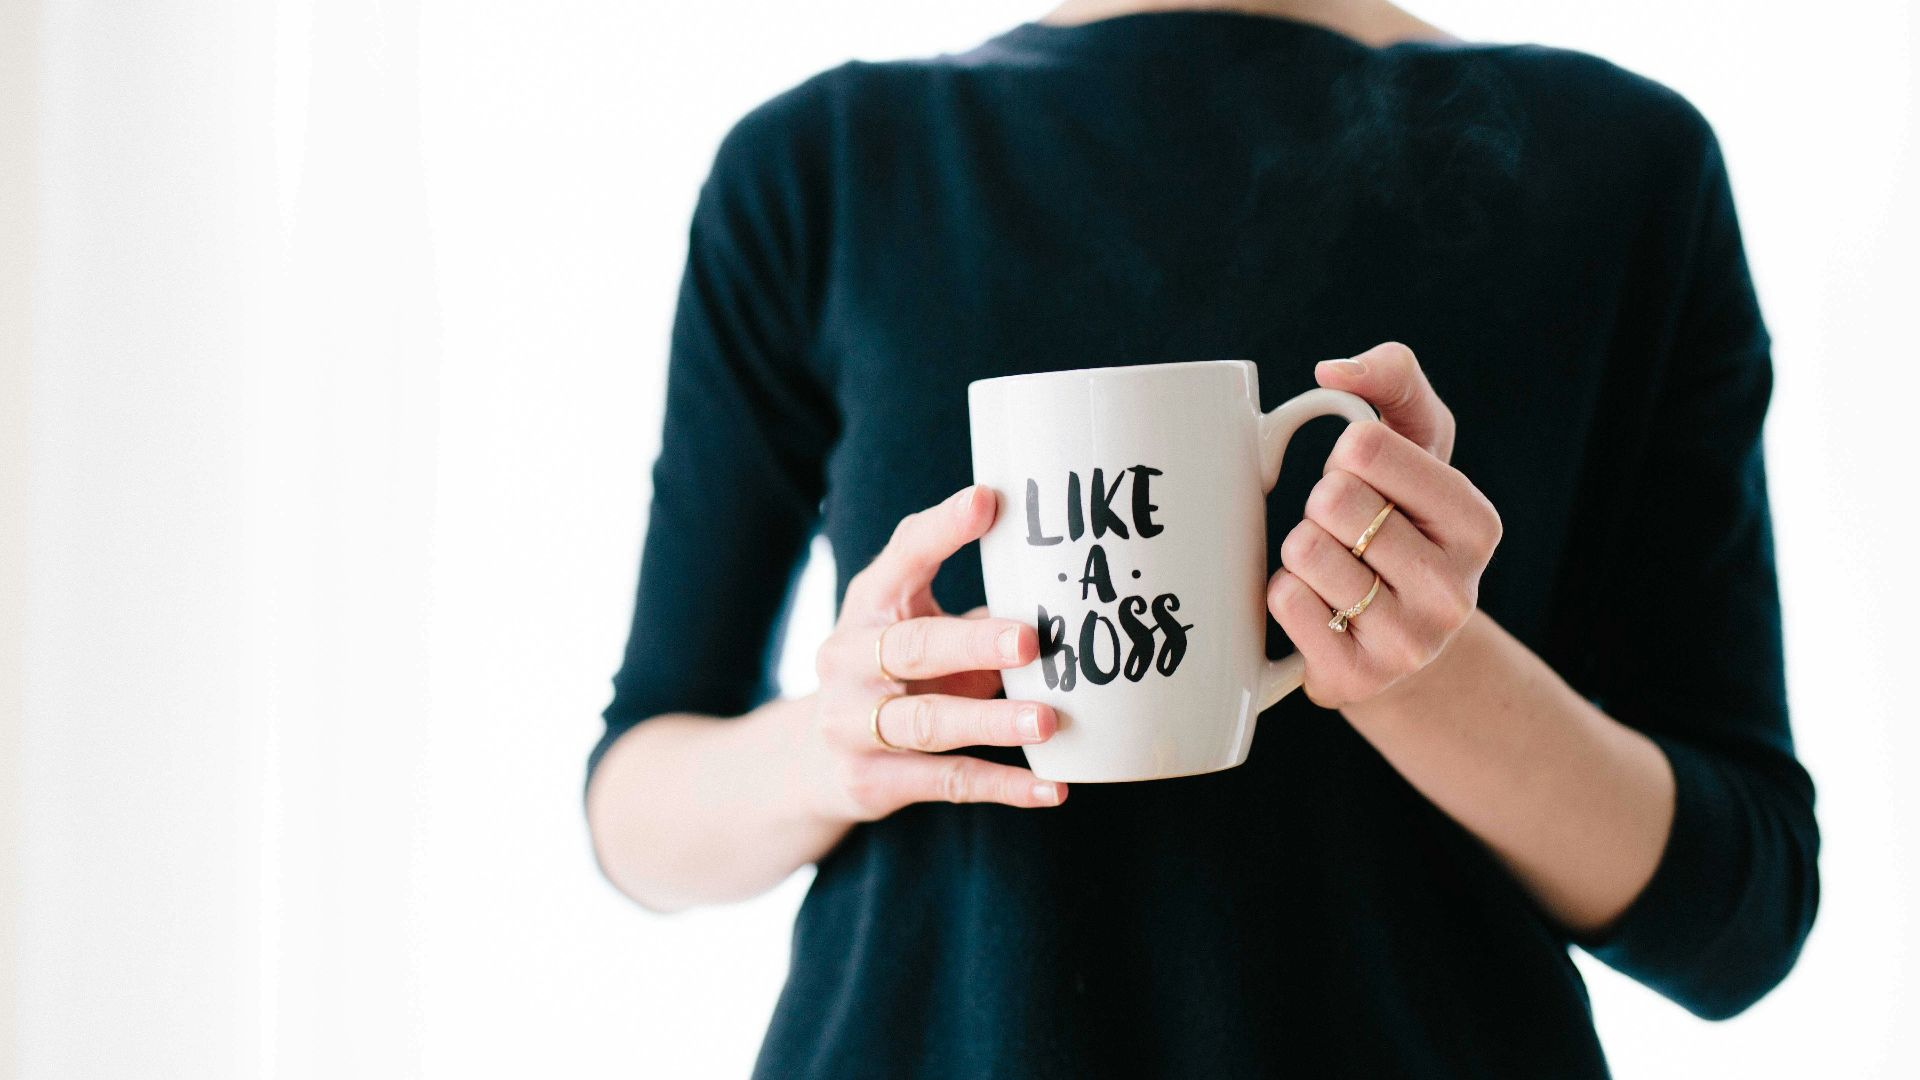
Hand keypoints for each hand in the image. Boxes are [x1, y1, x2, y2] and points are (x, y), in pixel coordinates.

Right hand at [802, 484, 1068, 822]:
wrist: (816, 761)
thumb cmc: (896, 675)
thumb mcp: (919, 627)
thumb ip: (976, 610)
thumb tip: (1069, 587)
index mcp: (869, 604)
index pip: (902, 557)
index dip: (943, 529)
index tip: (989, 501)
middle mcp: (848, 659)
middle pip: (912, 647)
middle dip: (973, 644)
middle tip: (1030, 640)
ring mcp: (851, 724)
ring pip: (928, 723)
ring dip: (991, 721)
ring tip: (1048, 721)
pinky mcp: (871, 781)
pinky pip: (946, 782)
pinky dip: (1003, 786)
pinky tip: (1053, 788)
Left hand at [1266, 342, 1502, 709]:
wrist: (1396, 641)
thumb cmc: (1400, 522)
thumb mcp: (1415, 443)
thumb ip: (1393, 379)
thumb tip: (1333, 371)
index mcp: (1476, 523)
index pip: (1364, 447)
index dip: (1345, 456)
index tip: (1365, 481)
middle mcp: (1455, 589)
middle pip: (1331, 500)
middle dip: (1321, 506)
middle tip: (1345, 532)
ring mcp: (1410, 643)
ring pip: (1304, 551)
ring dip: (1301, 552)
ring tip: (1334, 570)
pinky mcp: (1357, 679)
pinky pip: (1284, 602)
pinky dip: (1283, 593)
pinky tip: (1318, 608)